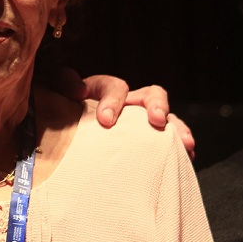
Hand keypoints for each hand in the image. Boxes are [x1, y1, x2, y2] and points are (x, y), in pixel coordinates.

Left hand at [53, 71, 196, 157]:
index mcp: (105, 92)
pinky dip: (180, 149)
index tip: (106, 120)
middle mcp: (129, 104)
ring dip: (177, 128)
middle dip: (156, 105)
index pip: (113, 87)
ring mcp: (142, 124)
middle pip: (152, 95)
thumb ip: (62, 83)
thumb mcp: (55, 94)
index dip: (112, 101)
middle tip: (156, 120)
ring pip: (167, 118)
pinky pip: (169, 143)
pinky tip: (187, 158)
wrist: (64, 137)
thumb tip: (78, 89)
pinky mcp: (148, 143)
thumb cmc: (61, 114)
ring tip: (185, 144)